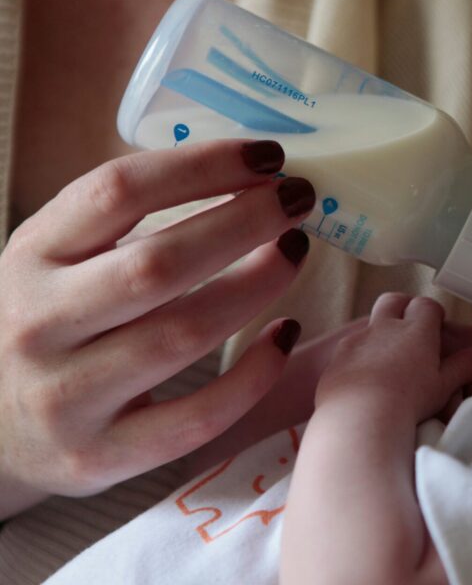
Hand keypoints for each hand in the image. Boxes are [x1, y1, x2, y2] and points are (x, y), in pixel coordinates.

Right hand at [0, 139, 314, 507]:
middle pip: (159, 264)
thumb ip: (122, 218)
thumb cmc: (51, 324)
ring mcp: (68, 396)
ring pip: (185, 335)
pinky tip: (285, 333)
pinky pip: (199, 415)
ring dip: (258, 286)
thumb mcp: (56, 260)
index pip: (118, 193)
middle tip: (299, 201)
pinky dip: (255, 373)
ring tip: (294, 252)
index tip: (268, 156)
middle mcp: (41, 324)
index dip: (203, 166)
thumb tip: (242, 170)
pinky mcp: (102, 455)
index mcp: (31, 257)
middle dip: (245, 224)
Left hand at [315, 294, 471, 421]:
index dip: (432, 312)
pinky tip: (363, 377)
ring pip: (369, 324)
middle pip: (393, 300)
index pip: (426, 305)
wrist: (360, 416)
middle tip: (410, 325)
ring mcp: (358, 340)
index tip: (436, 323)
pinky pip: (349, 348)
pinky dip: (358, 355)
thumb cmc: (409, 401)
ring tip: (387, 357)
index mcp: (416, 331)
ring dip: (379, 333)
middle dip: (403, 307)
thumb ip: (463, 366)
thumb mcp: (444, 386)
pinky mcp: (337, 358)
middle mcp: (385, 328)